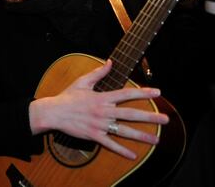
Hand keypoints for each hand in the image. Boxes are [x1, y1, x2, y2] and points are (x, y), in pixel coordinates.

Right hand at [29, 59, 168, 159]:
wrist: (53, 112)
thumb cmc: (67, 97)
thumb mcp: (82, 82)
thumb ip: (98, 73)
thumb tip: (110, 62)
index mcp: (102, 97)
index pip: (126, 94)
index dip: (142, 93)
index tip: (157, 93)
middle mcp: (103, 111)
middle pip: (130, 114)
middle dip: (150, 117)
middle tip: (166, 120)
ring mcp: (99, 125)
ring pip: (124, 131)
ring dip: (141, 136)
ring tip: (156, 140)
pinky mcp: (94, 135)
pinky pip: (110, 144)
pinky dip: (121, 150)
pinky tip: (133, 155)